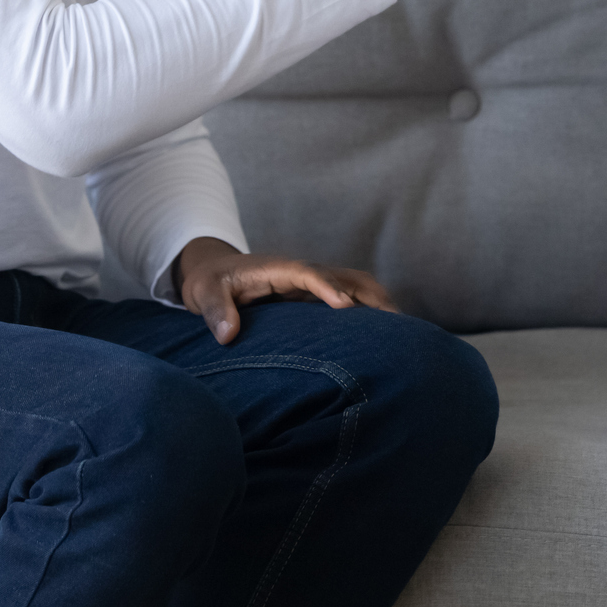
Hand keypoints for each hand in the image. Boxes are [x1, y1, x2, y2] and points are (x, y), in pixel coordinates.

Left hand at [172, 236, 396, 344]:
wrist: (214, 272)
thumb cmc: (209, 283)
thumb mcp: (203, 294)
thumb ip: (214, 312)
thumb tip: (227, 336)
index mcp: (278, 268)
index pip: (308, 273)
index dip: (328, 286)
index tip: (344, 306)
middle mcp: (302, 272)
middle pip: (347, 276)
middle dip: (372, 296)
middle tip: (396, 325)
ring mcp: (312, 283)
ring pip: (356, 287)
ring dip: (379, 305)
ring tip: (403, 335)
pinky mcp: (316, 296)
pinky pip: (351, 300)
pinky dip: (372, 313)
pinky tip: (386, 338)